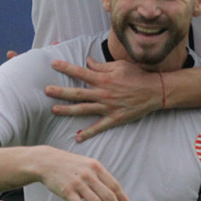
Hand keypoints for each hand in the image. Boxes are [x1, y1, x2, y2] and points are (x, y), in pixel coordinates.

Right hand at [39, 147, 131, 200]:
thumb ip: (99, 176)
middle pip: (108, 196)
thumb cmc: (70, 164)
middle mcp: (89, 175)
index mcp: (96, 167)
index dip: (122, 198)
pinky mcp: (67, 191)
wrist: (48, 161)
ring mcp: (78, 183)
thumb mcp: (87, 164)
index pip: (114, 185)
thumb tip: (113, 191)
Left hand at [45, 58, 160, 141]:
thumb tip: (87, 62)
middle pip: (77, 93)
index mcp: (103, 78)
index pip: (80, 72)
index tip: (53, 64)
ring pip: (83, 109)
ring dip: (68, 110)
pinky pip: (98, 127)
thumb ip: (101, 66)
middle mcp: (102, 93)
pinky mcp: (114, 118)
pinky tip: (77, 138)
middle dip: (60, 92)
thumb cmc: (137, 75)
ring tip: (54, 110)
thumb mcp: (119, 66)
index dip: (66, 68)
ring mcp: (107, 107)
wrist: (154, 91)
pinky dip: (88, 133)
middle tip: (46, 91)